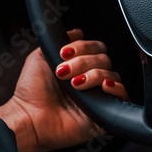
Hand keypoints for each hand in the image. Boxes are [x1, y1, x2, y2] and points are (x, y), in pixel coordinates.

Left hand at [0, 29, 127, 151]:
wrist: (29, 118)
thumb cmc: (31, 92)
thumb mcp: (40, 57)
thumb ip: (59, 41)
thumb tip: (77, 32)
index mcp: (78, 68)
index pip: (95, 48)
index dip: (83, 48)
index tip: (64, 54)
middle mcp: (89, 81)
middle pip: (105, 60)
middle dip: (85, 62)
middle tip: (65, 72)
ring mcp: (97, 97)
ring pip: (112, 75)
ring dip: (94, 75)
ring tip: (75, 84)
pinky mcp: (103, 114)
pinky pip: (122, 97)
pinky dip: (116, 88)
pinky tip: (102, 87)